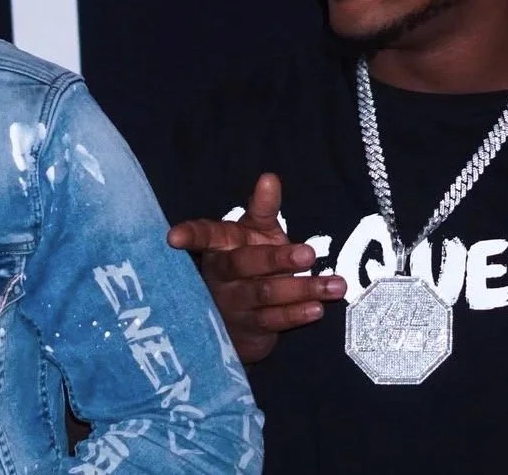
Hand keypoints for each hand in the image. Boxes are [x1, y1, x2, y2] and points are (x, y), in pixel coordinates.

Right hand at [167, 173, 346, 362]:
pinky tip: (318, 308)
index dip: (189, 235)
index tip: (173, 237)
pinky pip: (273, 321)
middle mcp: (221, 276)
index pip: (203, 236)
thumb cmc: (250, 261)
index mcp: (220, 246)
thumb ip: (263, 207)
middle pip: (244, 265)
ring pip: (265, 295)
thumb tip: (270, 177)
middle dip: (276, 260)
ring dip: (302, 289)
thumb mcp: (256, 232)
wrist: (244, 320)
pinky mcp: (248, 330)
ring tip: (335, 285)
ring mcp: (232, 305)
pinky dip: (297, 315)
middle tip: (308, 254)